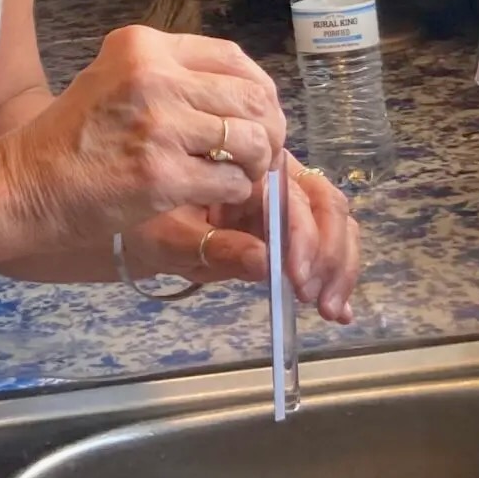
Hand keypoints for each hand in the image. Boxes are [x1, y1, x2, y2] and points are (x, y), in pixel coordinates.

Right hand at [0, 26, 287, 249]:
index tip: (260, 114)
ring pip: (250, 139)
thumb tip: (244, 92)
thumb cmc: (73, 138)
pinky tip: (217, 195)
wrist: (26, 184)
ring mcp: (160, 125)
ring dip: (255, 163)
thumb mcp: (115, 78)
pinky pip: (230, 181)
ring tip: (241, 175)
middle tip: (262, 153)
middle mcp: (154, 76)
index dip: (259, 90)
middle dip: (268, 129)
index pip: (233, 57)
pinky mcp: (162, 175)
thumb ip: (170, 74)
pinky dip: (234, 191)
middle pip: (251, 97)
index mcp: (144, 46)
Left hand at [127, 158, 363, 322]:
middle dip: (328, 253)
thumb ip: (214, 248)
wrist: (138, 228)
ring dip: (340, 265)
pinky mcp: (295, 226)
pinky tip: (340, 310)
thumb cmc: (148, 223)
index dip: (303, 236)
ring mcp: (288, 200)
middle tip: (315, 300)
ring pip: (336, 220)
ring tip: (330, 310)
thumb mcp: (169, 237)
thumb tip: (265, 263)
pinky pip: (328, 240)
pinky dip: (339, 272)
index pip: (291, 193)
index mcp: (242, 167)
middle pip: (324, 202)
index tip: (295, 279)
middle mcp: (273, 176)